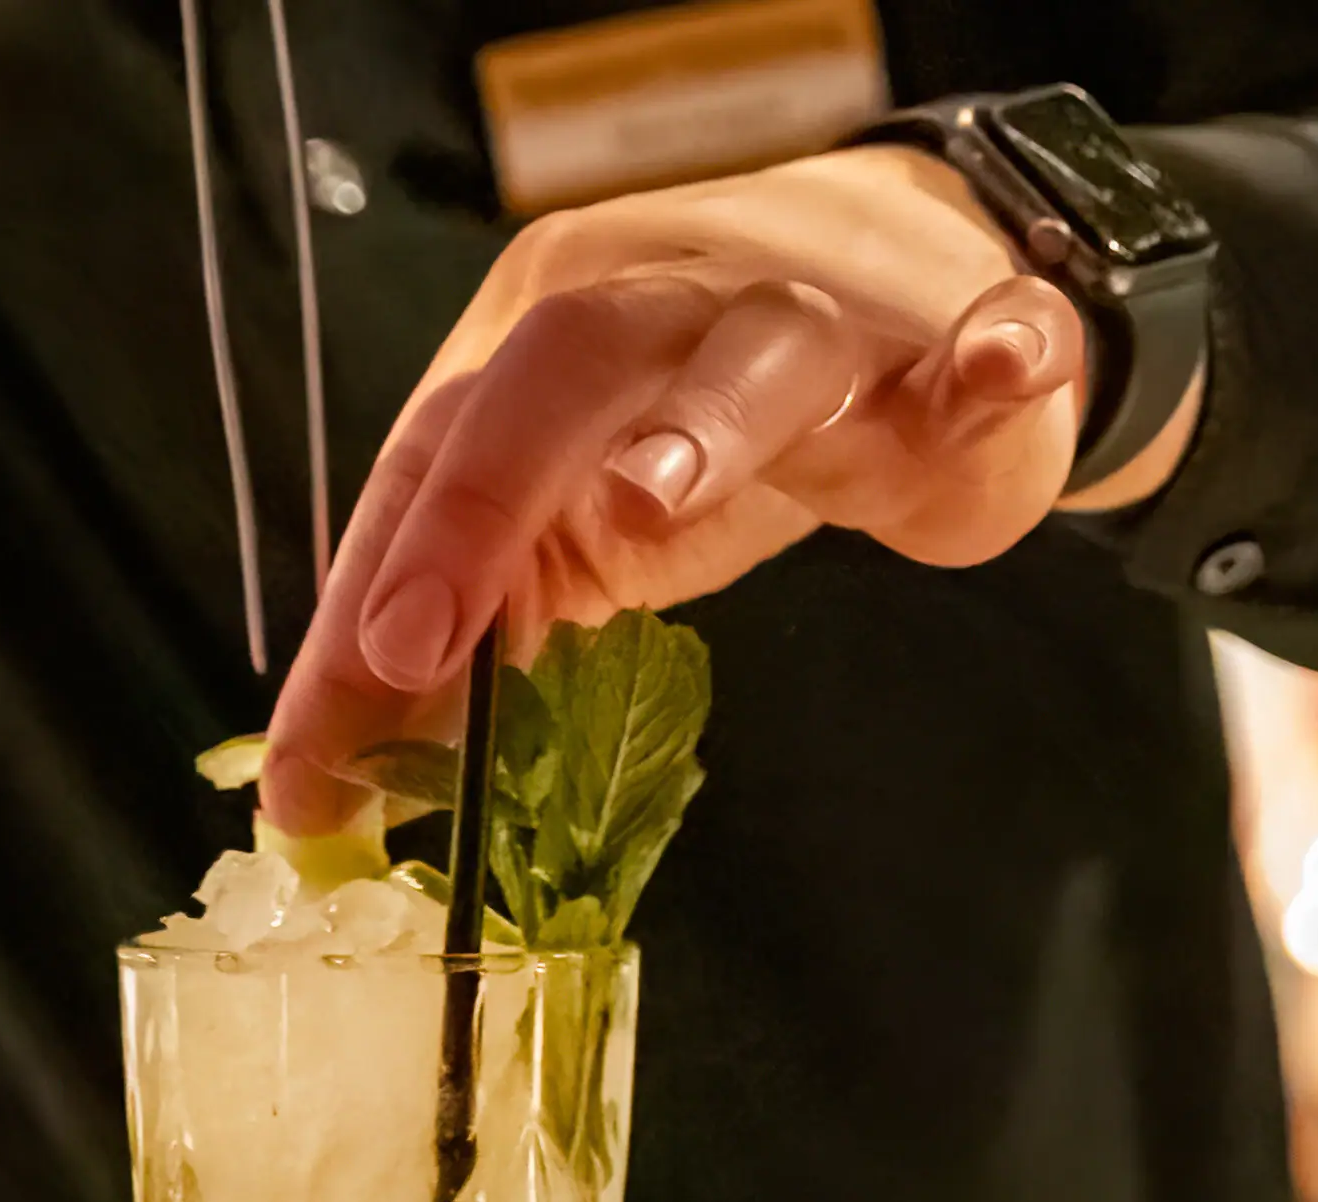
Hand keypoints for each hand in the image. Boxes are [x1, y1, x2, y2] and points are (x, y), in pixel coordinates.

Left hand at [264, 145, 1106, 829]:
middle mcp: (663, 307)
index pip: (428, 464)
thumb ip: (475, 637)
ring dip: (698, 424)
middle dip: (471, 509)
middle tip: (414, 645)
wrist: (916, 301)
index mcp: (543, 347)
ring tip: (653, 499)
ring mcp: (814, 320)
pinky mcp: (952, 355)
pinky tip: (1001, 372)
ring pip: (749, 353)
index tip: (316, 758)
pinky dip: (991, 361)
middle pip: (551, 375)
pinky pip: (982, 348)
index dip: (364, 606)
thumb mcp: (578, 529)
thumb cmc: (716, 421)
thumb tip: (340, 783)